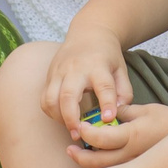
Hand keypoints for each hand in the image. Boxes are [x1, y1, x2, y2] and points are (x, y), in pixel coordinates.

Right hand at [40, 25, 129, 141]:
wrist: (88, 33)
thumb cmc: (107, 56)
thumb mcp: (121, 70)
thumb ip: (123, 92)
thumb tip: (116, 114)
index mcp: (98, 65)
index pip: (103, 86)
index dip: (107, 104)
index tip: (108, 120)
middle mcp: (75, 68)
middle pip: (68, 95)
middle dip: (71, 118)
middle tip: (79, 134)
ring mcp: (59, 71)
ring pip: (50, 99)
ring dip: (59, 118)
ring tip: (72, 129)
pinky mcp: (49, 75)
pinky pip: (44, 98)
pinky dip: (51, 112)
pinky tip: (63, 118)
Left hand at [68, 101, 167, 167]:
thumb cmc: (167, 120)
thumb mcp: (143, 110)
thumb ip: (122, 112)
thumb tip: (105, 114)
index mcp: (131, 136)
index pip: (100, 138)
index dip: (87, 132)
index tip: (81, 125)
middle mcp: (131, 154)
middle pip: (97, 161)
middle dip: (80, 156)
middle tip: (70, 148)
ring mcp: (134, 165)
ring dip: (90, 163)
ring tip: (80, 154)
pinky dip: (103, 166)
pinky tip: (98, 160)